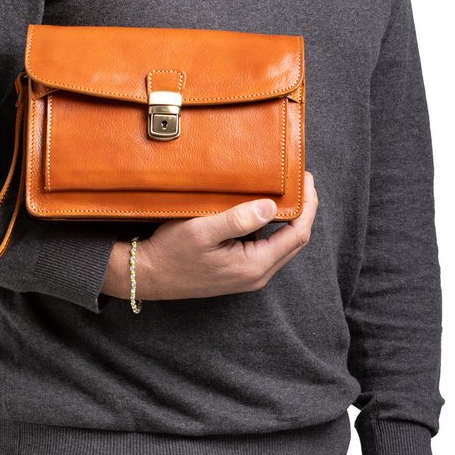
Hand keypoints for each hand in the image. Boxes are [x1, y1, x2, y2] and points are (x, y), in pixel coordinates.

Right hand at [100, 172, 317, 299]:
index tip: (306, 179)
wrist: (147, 275)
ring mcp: (248, 275)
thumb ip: (238, 220)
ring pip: (281, 244)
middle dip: (302, 209)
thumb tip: (271, 206)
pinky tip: (260, 207)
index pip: (298, 234)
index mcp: (254, 266)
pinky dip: (270, 226)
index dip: (308, 206)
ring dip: (286, 218)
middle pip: (295, 240)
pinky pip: (265, 247)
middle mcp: (257, 275)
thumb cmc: (170, 253)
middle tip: (300, 179)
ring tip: (283, 188)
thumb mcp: (201, 230)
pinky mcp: (238, 271)